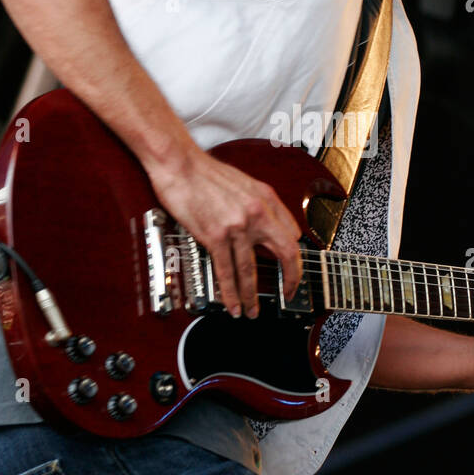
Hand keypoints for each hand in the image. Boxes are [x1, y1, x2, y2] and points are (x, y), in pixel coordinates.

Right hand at [147, 148, 301, 318]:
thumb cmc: (205, 172)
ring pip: (250, 270)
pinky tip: (232, 305)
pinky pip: (226, 272)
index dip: (294, 255)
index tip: (292, 268)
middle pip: (286, 253)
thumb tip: (271, 227)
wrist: (179, 163)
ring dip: (251, 295)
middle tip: (288, 294)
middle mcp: (257, 213)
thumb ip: (260, 205)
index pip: (292, 233)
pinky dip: (230, 293)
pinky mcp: (215, 236)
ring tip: (252, 311)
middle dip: (290, 278)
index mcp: (267, 198)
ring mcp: (237, 226)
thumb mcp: (244, 183)